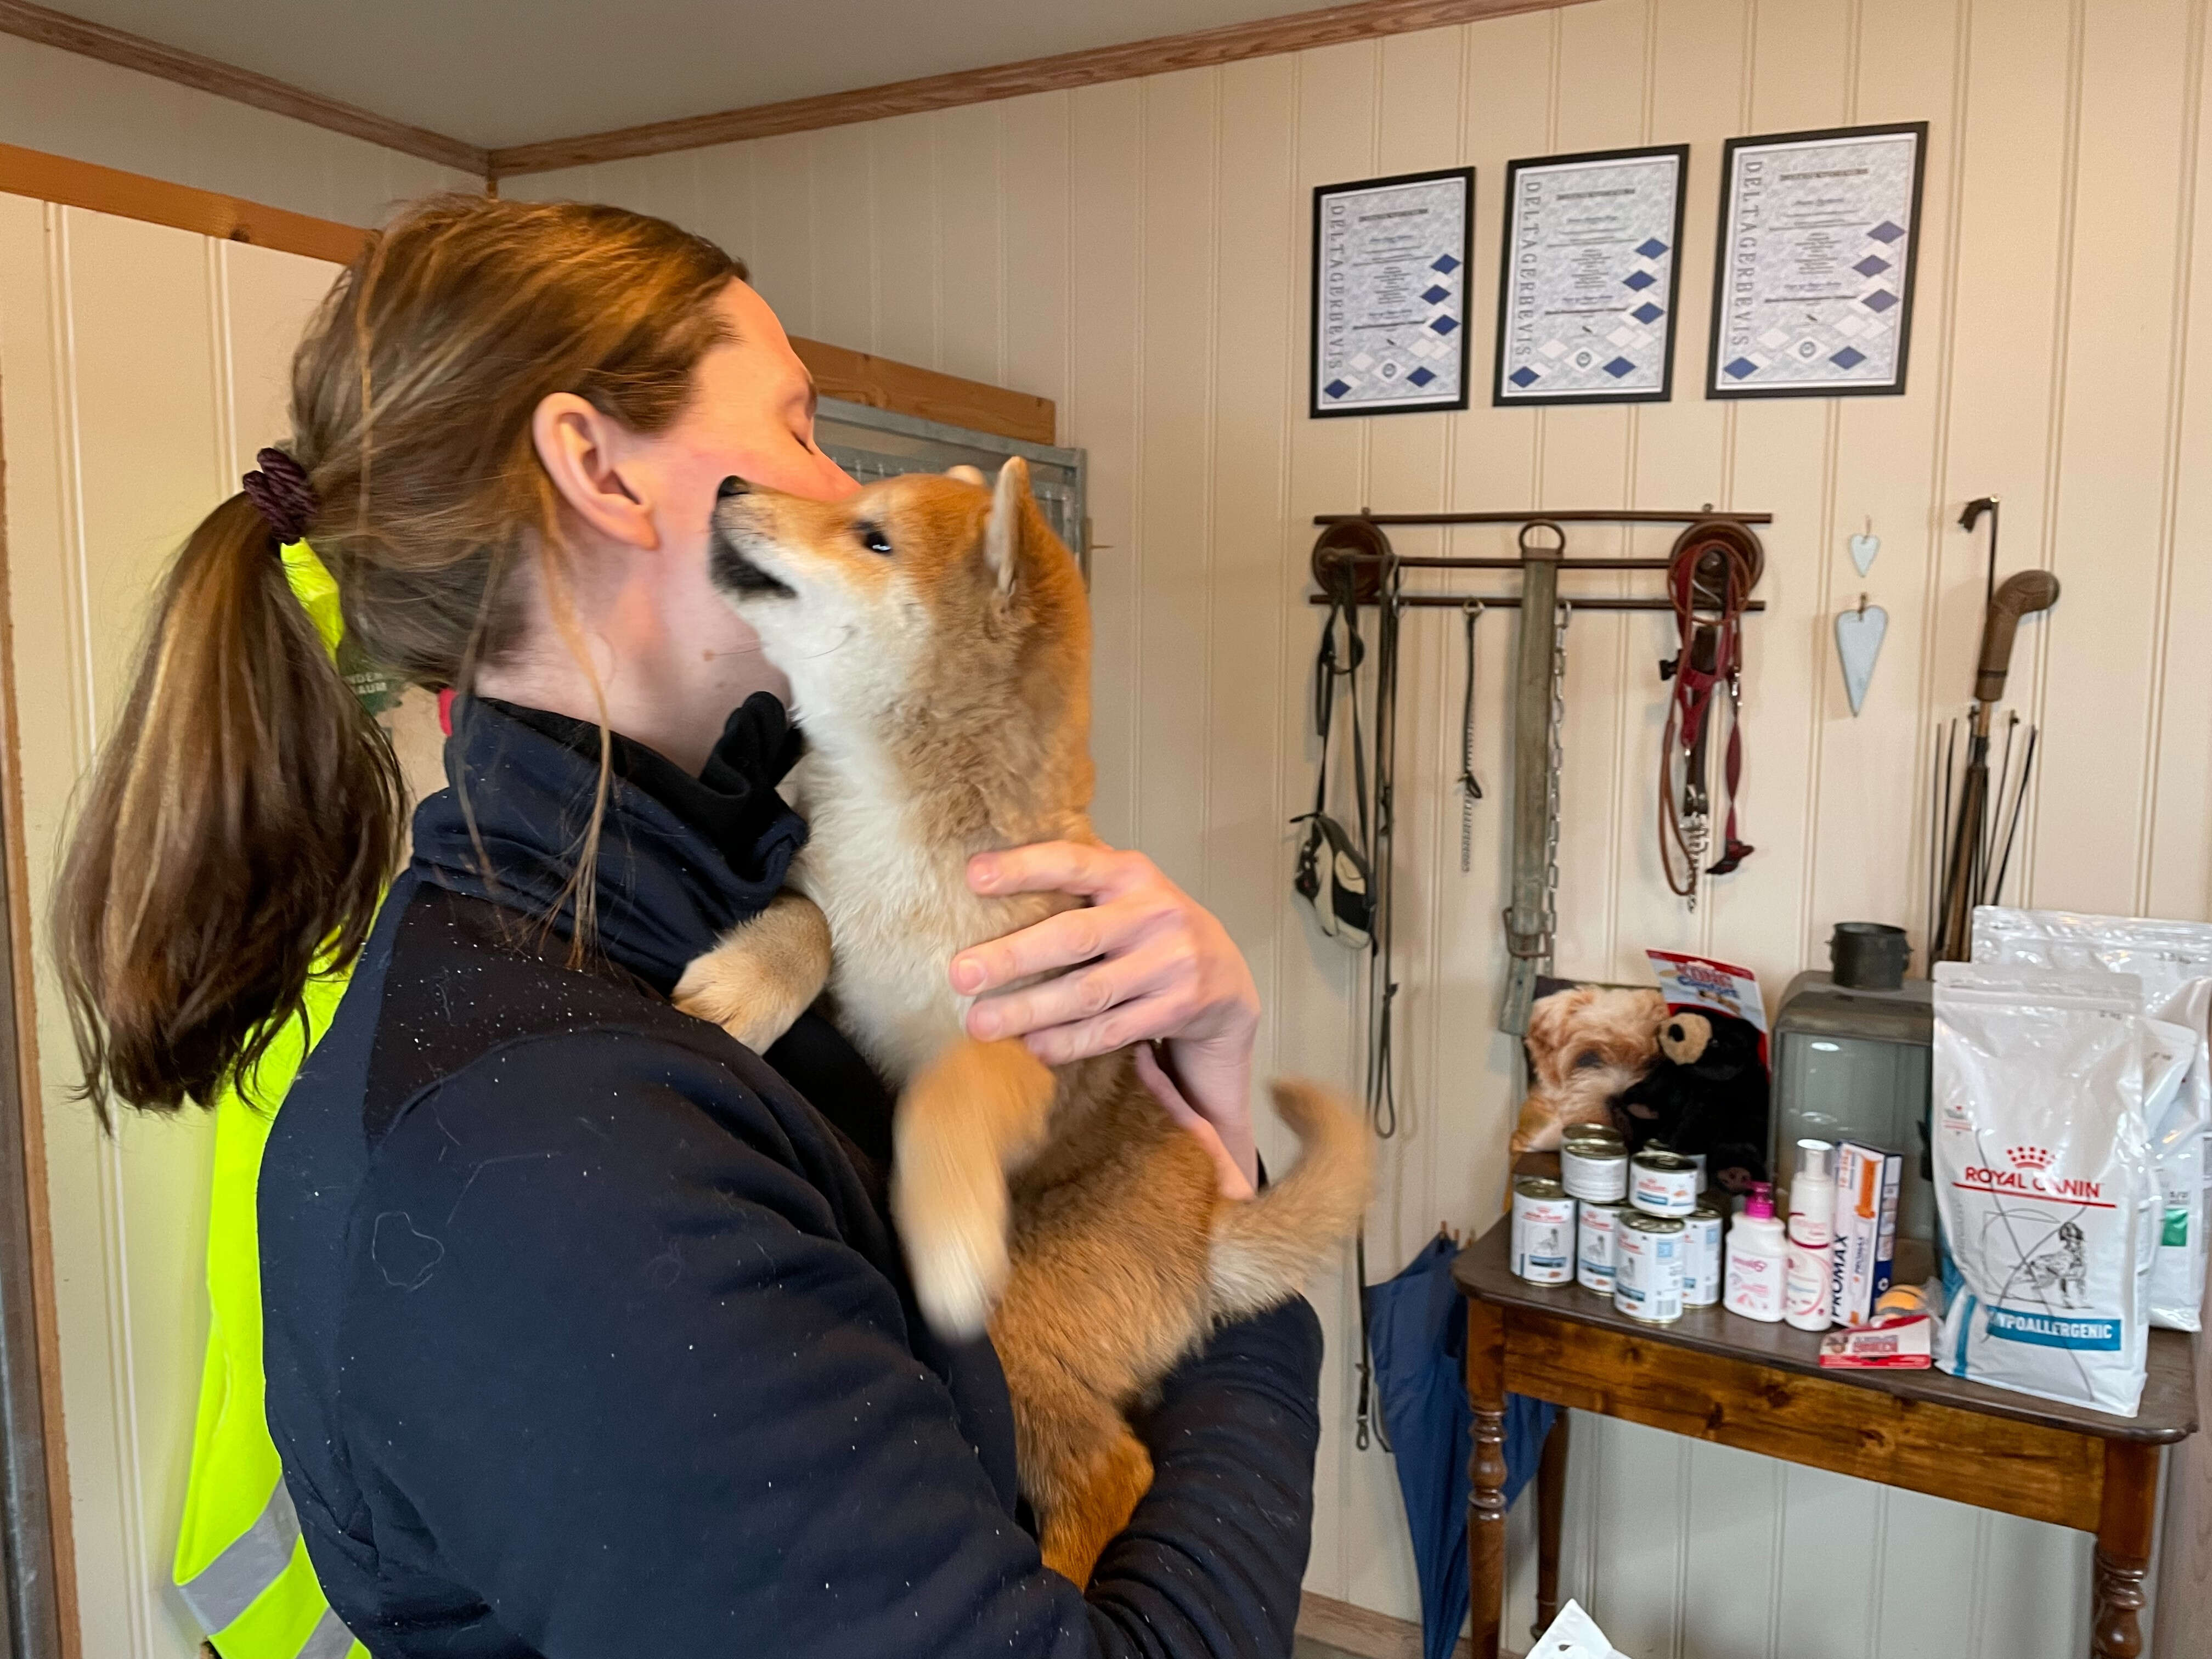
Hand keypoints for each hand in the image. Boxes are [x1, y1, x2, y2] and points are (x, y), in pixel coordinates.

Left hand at [950, 843, 1260, 1189]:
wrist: (1228, 977)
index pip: (1072, 862)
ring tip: (980, 1024)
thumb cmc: (1151, 926)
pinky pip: (1110, 1030)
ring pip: (1088, 993)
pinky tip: (1031, 1046)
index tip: (972, 877)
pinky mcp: (1176, 1008)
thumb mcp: (1126, 888)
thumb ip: (1078, 875)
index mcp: (1132, 874)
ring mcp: (1169, 964)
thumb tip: (988, 865)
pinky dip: (1067, 1042)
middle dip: (1013, 957)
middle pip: (1074, 936)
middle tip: (961, 974)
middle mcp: (1154, 914)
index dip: (1023, 867)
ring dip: (1030, 1011)